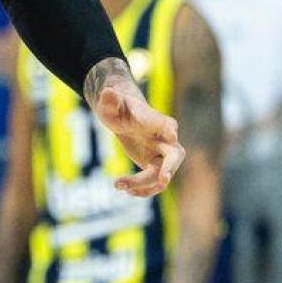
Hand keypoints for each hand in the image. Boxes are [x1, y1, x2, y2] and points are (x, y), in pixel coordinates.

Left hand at [89, 61, 184, 196]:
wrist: (121, 115)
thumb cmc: (117, 108)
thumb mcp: (110, 105)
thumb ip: (110, 100)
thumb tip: (107, 92)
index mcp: (157, 121)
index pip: (167, 125)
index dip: (170, 131)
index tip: (172, 136)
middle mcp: (167, 139)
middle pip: (174, 156)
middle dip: (170, 168)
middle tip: (163, 180)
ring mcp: (163, 155)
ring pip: (161, 176)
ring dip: (143, 185)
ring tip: (118, 184)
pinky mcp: (156, 166)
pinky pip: (155, 183)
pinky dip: (143, 190)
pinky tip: (126, 190)